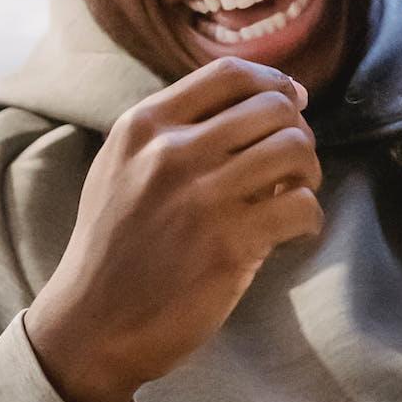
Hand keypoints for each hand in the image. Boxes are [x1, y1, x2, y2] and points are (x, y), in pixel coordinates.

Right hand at [25, 57, 324, 401]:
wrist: (91, 326)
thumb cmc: (115, 248)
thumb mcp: (121, 169)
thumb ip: (172, 132)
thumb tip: (261, 103)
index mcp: (144, 126)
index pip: (229, 75)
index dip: (274, 83)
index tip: (291, 101)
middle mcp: (172, 152)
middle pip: (273, 107)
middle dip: (297, 131)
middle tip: (293, 163)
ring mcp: (201, 197)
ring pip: (295, 149)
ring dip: (310, 172)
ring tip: (294, 195)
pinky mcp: (228, 244)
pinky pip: (302, 206)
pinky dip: (310, 217)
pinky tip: (294, 231)